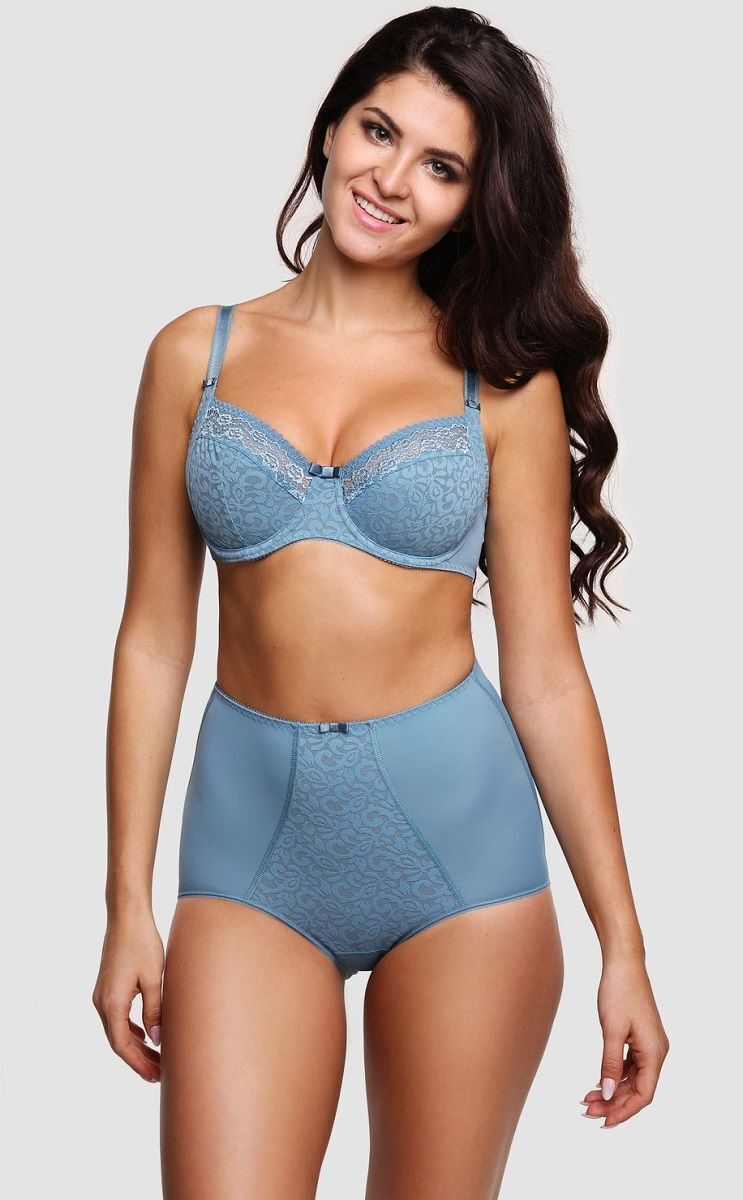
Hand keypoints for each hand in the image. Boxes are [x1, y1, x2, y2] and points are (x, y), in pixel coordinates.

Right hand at [92, 909, 164, 1082]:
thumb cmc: (142, 943)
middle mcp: (101, 1002)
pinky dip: (130, 1030)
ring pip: (117, 1030)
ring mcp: (102, 994)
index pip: (122, 1046)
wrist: (127, 916)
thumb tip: (156, 1041)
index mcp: (112, 1003)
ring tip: (156, 1058)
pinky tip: (145, 1035)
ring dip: (135, 1046)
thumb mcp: (154, 979)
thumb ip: (154, 1011)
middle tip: (160, 1074)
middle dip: (138, 1059)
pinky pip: (116, 1017)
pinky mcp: (107, 987)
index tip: (155, 1077)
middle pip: (118, 1041)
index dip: (138, 1064)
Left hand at [581, 953, 669, 1127]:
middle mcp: (656, 1052)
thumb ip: (610, 1064)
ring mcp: (649, 1045)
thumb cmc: (619, 991)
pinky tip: (598, 1083)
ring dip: (612, 1091)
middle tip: (586, 1111)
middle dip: (614, 1104)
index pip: (644, 1095)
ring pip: (633, 1079)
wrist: (623, 963)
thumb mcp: (612, 1030)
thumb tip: (608, 1094)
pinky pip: (630, 1066)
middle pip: (638, 1090)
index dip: (624, 1112)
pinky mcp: (640, 1038)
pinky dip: (614, 1076)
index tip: (603, 1121)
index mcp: (655, 1053)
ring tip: (587, 1100)